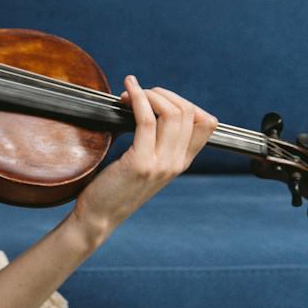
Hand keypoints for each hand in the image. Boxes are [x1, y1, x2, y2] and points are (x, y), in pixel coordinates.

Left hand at [70, 75, 217, 243]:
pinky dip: (137, 99)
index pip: (206, 123)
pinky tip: (127, 91)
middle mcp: (176, 163)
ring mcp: (161, 164)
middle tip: (139, 93)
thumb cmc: (116, 187)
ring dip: (150, 94)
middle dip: (163, 94)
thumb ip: (156, 143)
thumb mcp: (146, 164)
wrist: (100, 216)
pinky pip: (146, 120)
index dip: (184, 102)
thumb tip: (152, 107)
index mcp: (181, 162)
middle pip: (188, 112)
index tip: (159, 99)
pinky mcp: (140, 163)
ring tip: (130, 93)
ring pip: (172, 113)